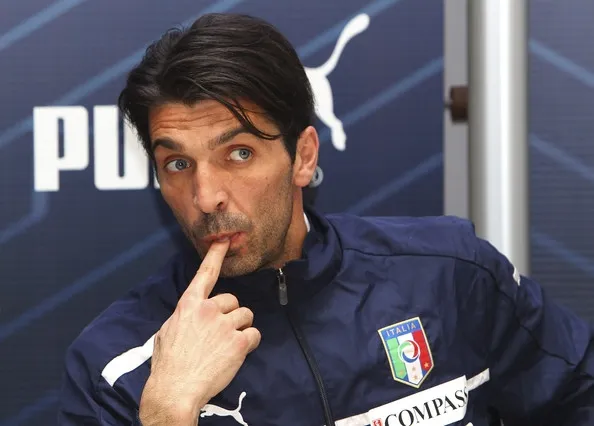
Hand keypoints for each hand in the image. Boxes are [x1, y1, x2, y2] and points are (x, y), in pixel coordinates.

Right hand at [139, 240, 260, 424]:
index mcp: (188, 306)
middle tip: (220, 334)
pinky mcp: (238, 342)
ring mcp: (224, 325)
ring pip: (245, 316)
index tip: (225, 240)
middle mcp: (208, 310)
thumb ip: (184, 316)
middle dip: (230, 315)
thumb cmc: (168, 364)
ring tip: (227, 345)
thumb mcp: (167, 331)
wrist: (175, 390)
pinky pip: (254, 334)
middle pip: (232, 300)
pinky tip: (237, 353)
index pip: (205, 274)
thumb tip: (193, 313)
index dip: (216, 255)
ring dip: (240, 328)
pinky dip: (249, 343)